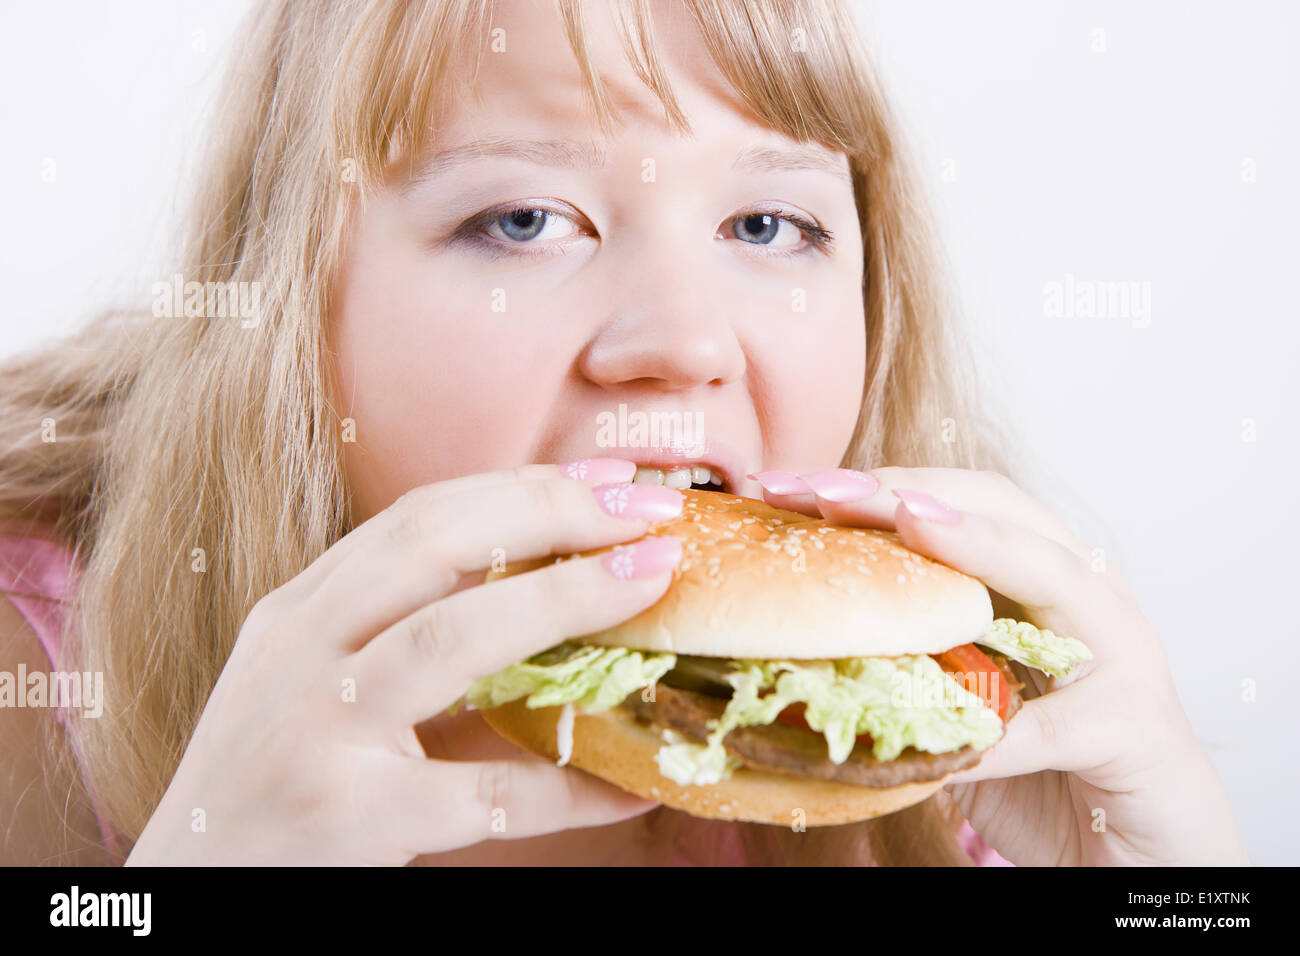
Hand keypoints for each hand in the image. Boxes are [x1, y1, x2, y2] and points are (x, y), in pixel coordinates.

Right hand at [126, 462, 680, 864]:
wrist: (190, 885)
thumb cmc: (274, 777)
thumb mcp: (317, 684)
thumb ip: (407, 637)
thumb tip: (560, 605)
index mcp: (301, 611)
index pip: (419, 516)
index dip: (524, 487)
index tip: (612, 480)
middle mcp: (299, 652)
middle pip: (432, 544)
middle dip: (550, 513)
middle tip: (650, 515)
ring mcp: (318, 731)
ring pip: (450, 638)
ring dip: (565, 599)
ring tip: (650, 581)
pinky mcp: (349, 816)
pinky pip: (486, 794)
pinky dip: (571, 785)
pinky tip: (634, 781)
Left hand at [750, 466, 1249, 865]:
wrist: (1135, 856)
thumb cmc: (1039, 772)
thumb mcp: (957, 704)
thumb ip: (904, 665)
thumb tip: (794, 647)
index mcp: (1038, 579)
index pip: (958, 502)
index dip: (877, 485)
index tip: (788, 488)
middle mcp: (1087, 597)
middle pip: (1002, 513)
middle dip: (909, 492)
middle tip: (825, 491)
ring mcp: (1123, 655)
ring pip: (1056, 577)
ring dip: (979, 545)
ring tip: (908, 521)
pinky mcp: (1138, 729)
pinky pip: (1058, 724)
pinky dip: (998, 730)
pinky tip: (944, 733)